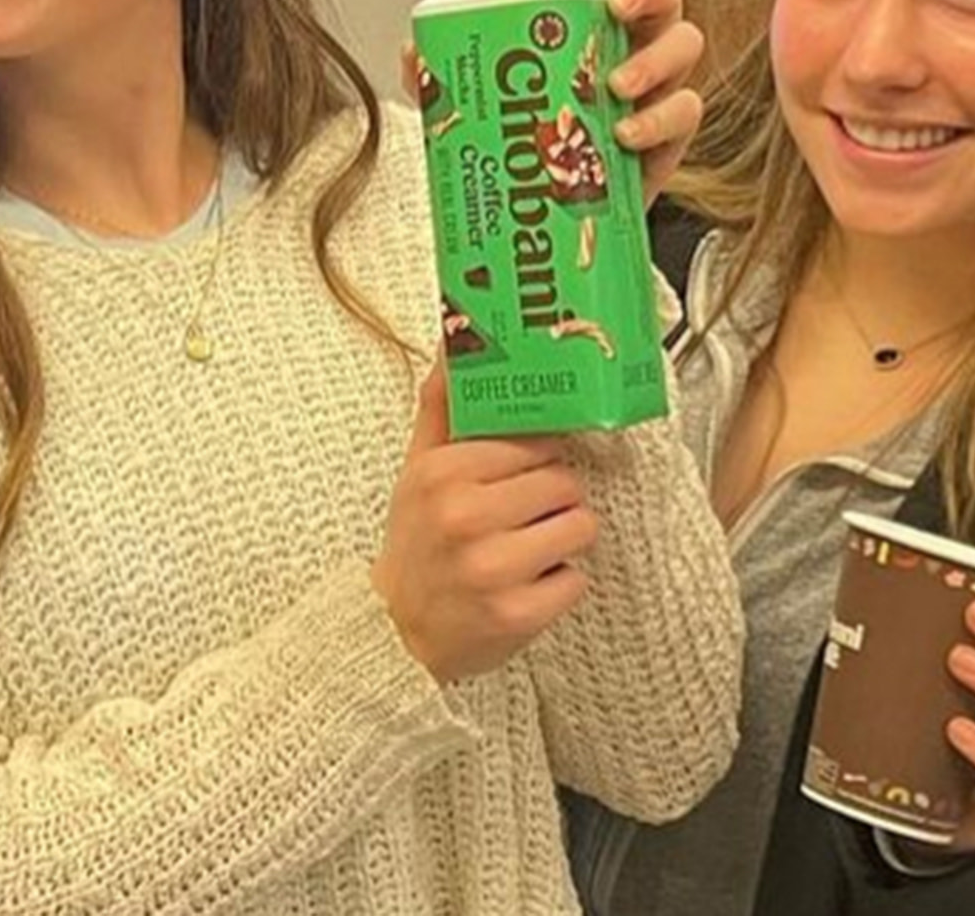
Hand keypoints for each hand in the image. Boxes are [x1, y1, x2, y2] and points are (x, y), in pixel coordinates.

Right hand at [370, 368, 595, 682]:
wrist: (394, 631)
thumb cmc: (416, 540)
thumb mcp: (417, 469)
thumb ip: (441, 405)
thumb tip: (453, 342)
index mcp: (443, 474)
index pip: (536, 443)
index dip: (536, 459)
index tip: (520, 475)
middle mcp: (465, 517)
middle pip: (565, 482)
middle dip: (552, 499)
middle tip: (522, 517)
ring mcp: (492, 568)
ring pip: (581, 525)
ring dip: (563, 539)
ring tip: (527, 549)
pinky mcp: (517, 614)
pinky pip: (577, 580)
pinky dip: (560, 585)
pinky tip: (526, 585)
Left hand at [395, 0, 708, 186]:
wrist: (552, 219)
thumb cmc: (528, 144)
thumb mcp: (479, 106)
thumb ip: (445, 77)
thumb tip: (416, 57)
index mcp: (590, 29)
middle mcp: (631, 49)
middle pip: (662, 0)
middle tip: (613, 11)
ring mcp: (655, 91)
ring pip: (683, 51)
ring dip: (653, 61)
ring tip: (616, 85)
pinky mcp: (668, 140)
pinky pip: (684, 116)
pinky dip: (658, 121)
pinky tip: (624, 135)